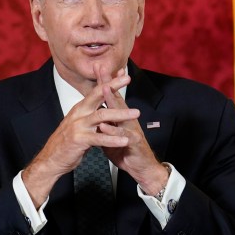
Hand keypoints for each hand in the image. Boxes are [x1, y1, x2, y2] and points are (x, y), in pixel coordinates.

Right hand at [21, 68, 139, 206]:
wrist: (51, 158)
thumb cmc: (67, 142)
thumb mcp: (79, 124)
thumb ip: (90, 117)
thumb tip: (103, 111)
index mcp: (80, 109)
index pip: (96, 91)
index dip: (108, 82)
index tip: (121, 74)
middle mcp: (78, 113)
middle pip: (97, 96)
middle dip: (113, 87)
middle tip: (127, 80)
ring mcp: (78, 126)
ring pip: (101, 116)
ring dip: (120, 114)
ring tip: (135, 113)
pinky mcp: (79, 139)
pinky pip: (99, 138)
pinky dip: (112, 139)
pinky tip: (124, 140)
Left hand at [94, 64, 169, 195]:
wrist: (141, 167)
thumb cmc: (125, 148)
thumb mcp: (111, 133)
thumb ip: (104, 121)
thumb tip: (94, 111)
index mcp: (120, 116)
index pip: (111, 96)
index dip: (104, 82)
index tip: (98, 67)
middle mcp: (127, 119)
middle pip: (117, 97)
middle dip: (109, 82)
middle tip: (102, 68)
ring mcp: (131, 129)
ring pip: (121, 112)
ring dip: (113, 100)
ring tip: (104, 88)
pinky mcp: (134, 142)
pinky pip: (124, 135)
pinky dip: (114, 130)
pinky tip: (105, 125)